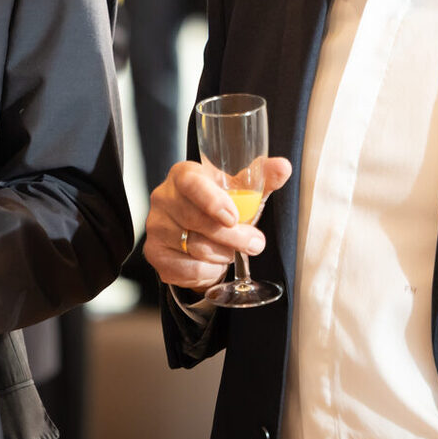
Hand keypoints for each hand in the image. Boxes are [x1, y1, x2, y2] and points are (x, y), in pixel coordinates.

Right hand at [143, 156, 293, 292]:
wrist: (196, 232)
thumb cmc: (220, 206)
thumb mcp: (241, 191)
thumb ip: (262, 178)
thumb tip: (283, 167)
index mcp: (183, 175)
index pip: (191, 184)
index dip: (212, 201)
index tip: (234, 217)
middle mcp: (164, 198)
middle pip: (197, 221)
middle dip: (233, 237)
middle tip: (255, 243)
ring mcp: (156, 226)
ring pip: (195, 247)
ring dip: (223, 254)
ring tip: (230, 251)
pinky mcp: (155, 253)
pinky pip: (187, 268)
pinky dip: (208, 271)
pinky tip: (213, 263)